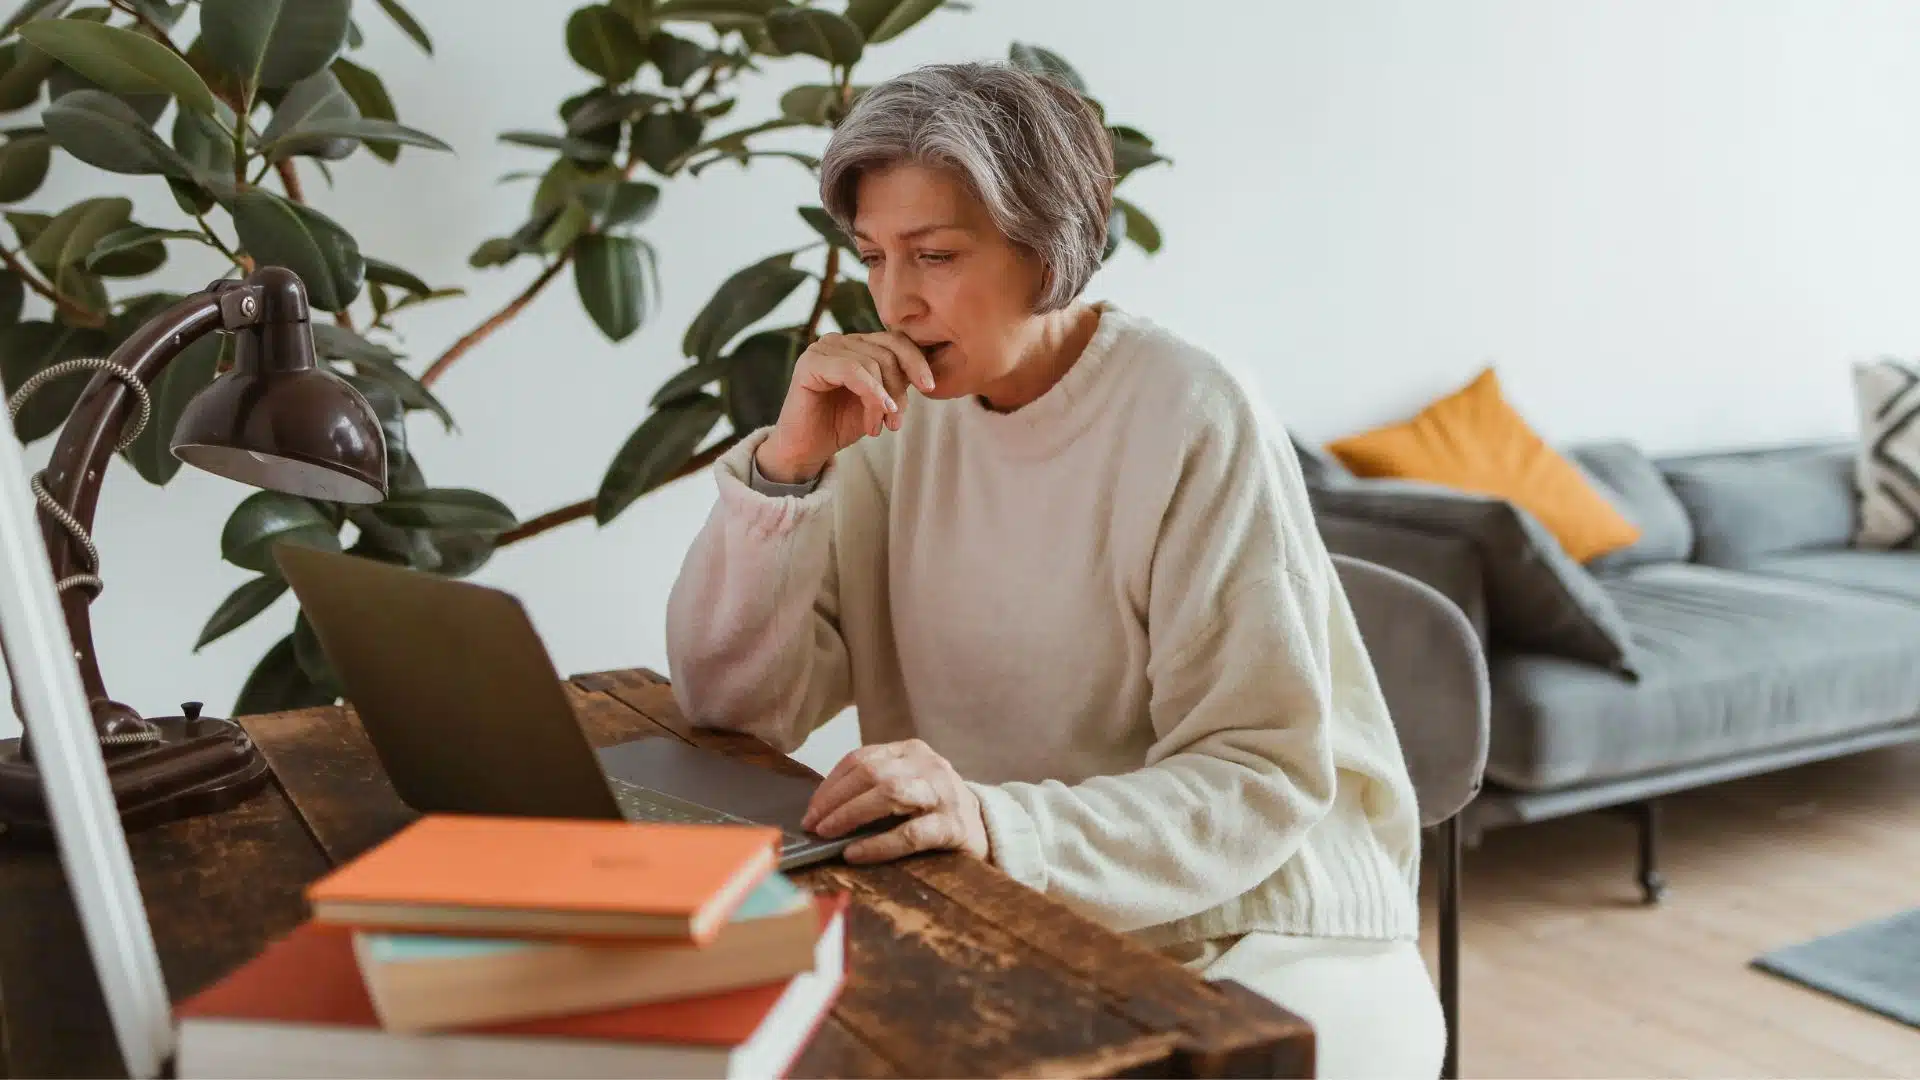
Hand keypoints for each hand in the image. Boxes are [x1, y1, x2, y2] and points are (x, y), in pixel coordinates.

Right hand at [756, 331, 935, 483]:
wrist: (808, 449)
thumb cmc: (842, 424)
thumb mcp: (881, 401)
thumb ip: (899, 381)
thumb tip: (928, 370)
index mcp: (857, 344)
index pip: (896, 340)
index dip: (916, 361)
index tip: (929, 387)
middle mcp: (840, 341)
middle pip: (887, 352)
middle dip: (898, 389)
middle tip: (895, 422)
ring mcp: (823, 348)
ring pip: (872, 364)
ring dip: (882, 401)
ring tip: (880, 427)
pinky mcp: (810, 363)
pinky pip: (852, 371)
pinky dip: (871, 393)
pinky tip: (877, 414)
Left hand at [800, 738, 989, 863]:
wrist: (986, 829)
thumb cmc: (935, 809)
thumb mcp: (907, 785)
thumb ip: (873, 789)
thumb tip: (821, 811)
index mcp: (911, 751)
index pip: (861, 759)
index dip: (830, 785)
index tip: (811, 809)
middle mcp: (928, 765)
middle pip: (871, 773)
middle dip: (835, 799)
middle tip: (813, 824)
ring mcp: (942, 793)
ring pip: (889, 793)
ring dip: (850, 814)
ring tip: (828, 833)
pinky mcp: (952, 826)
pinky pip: (908, 834)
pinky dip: (877, 844)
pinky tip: (855, 853)